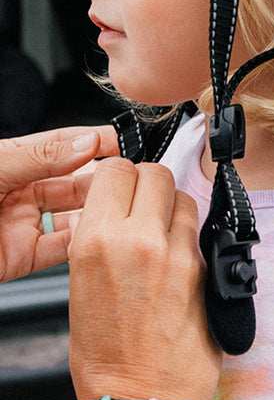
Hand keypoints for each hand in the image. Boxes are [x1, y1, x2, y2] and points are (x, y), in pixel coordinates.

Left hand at [0, 126, 118, 281]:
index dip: (97, 141)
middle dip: (106, 178)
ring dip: (99, 212)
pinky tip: (100, 236)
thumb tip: (86, 143)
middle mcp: (19, 190)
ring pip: (72, 216)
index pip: (65, 145)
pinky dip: (82, 245)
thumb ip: (40, 157)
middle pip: (74, 180)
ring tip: (125, 207)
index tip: (129, 141)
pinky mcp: (17, 258)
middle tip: (136, 177)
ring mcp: (19, 224)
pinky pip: (58, 251)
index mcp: (12, 161)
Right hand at [68, 158, 221, 399]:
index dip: (120, 175)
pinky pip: (199, 232)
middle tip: (145, 205)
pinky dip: (190, 237)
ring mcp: (176, 252)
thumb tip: (116, 207)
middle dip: (149, 184)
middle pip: (155, 173)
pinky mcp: (206, 269)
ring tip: (164, 235)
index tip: (122, 186)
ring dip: (174, 209)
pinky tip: (180, 260)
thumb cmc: (107, 355)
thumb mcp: (82, 285)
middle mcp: (138, 239)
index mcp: (96, 241)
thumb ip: (101, 236)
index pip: (115, 170)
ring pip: (183, 197)